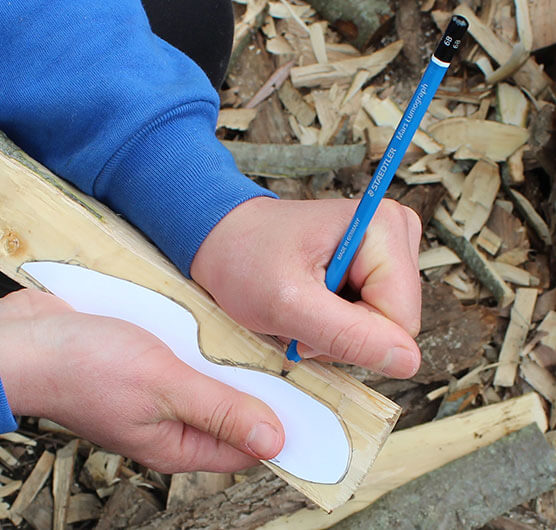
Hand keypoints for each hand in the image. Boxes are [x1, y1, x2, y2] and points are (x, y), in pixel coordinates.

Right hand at [0, 289, 283, 471]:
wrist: (24, 337)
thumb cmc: (84, 366)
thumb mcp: (164, 386)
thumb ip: (219, 411)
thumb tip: (273, 441)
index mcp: (175, 443)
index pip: (244, 447)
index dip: (281, 428)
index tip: (315, 404)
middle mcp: (168, 422)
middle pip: (231, 411)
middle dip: (260, 388)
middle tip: (292, 357)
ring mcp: (156, 390)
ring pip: (210, 379)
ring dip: (231, 360)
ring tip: (262, 336)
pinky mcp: (145, 360)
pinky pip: (186, 355)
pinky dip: (204, 341)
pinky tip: (218, 320)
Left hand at [191, 197, 421, 377]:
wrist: (224, 240)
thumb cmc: (245, 259)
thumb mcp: (288, 305)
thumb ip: (348, 335)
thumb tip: (408, 361)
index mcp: (383, 228)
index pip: (401, 319)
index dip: (354, 337)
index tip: (306, 317)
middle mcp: (395, 232)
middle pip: (395, 323)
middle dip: (344, 334)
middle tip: (299, 314)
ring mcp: (386, 250)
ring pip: (382, 326)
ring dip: (336, 331)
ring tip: (300, 307)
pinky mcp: (374, 267)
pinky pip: (370, 319)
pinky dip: (335, 324)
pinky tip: (308, 303)